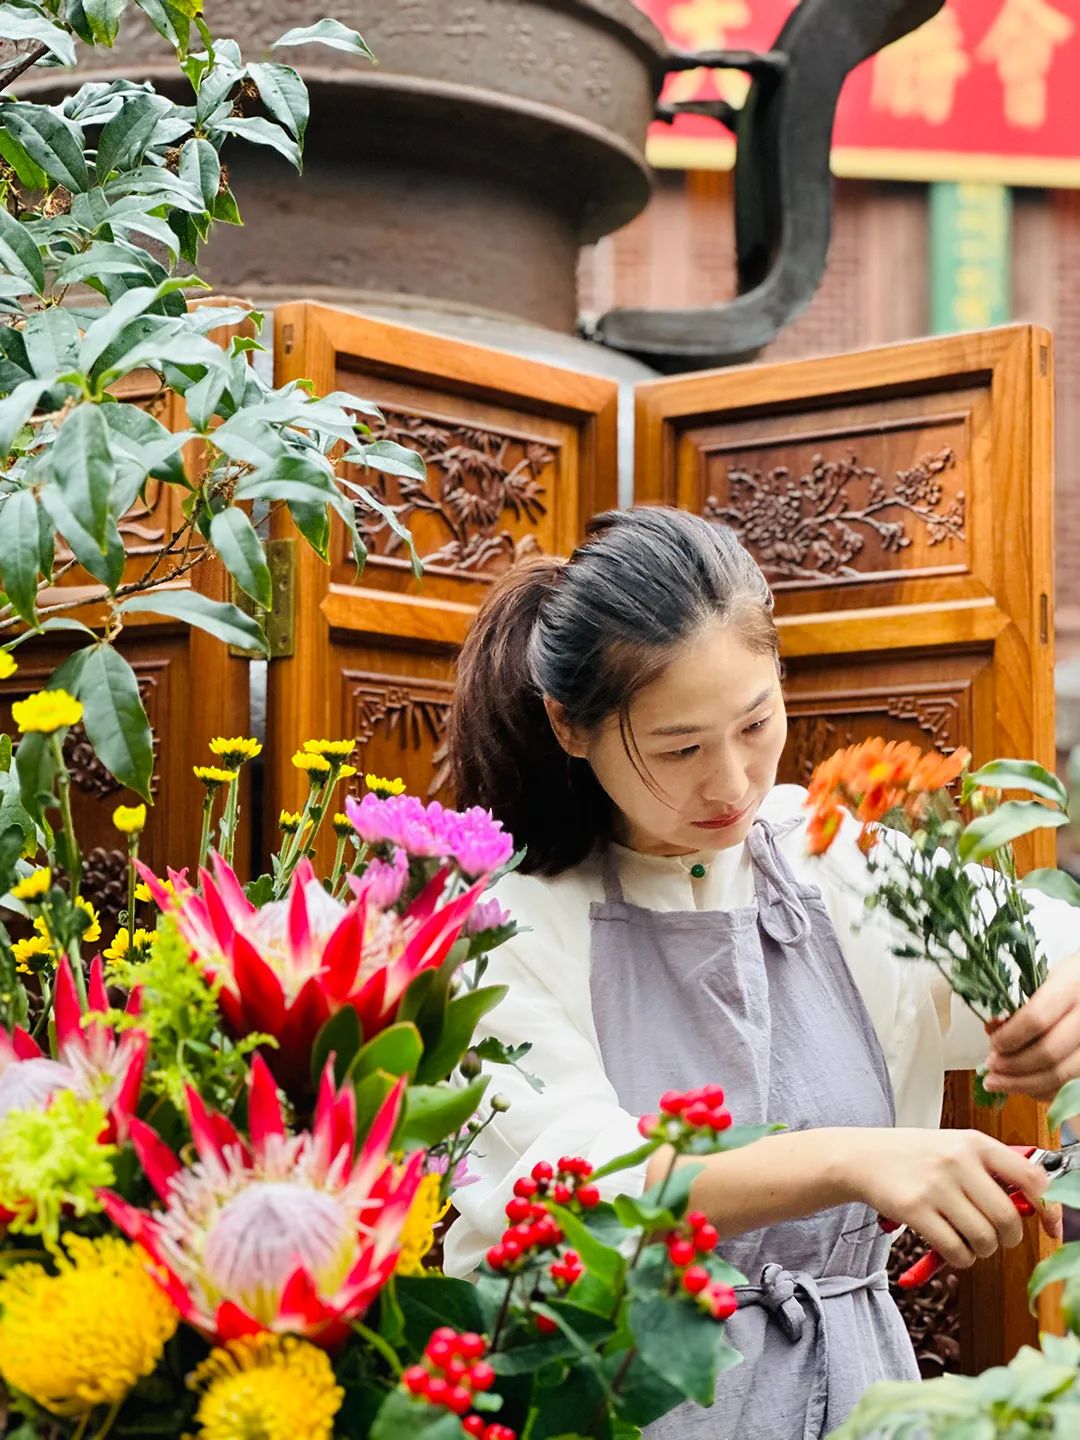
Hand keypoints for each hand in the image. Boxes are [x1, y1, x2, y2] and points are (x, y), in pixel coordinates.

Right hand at [834, 1128, 1060, 1269]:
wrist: (863, 1156)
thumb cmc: (916, 1156)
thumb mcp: (955, 1147)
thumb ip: (992, 1171)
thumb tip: (1036, 1207)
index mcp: (975, 1142)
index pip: (1031, 1176)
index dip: (1048, 1207)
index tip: (1049, 1226)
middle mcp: (958, 1160)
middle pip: (1007, 1218)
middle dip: (1007, 1239)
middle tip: (996, 1238)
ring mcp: (935, 1185)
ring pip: (984, 1239)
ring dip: (982, 1251)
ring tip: (969, 1241)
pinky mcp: (914, 1209)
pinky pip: (956, 1250)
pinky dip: (960, 1258)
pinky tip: (951, 1248)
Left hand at [984, 954, 1079, 1099]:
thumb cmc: (1069, 982)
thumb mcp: (1044, 979)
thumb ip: (1019, 1003)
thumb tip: (992, 1028)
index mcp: (1071, 986)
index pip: (1036, 1019)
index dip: (1010, 1037)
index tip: (994, 1044)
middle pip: (1048, 1053)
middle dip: (1013, 1066)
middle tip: (991, 1067)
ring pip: (1061, 1076)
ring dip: (1024, 1085)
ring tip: (998, 1082)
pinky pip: (1071, 1086)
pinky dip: (1044, 1091)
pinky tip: (1024, 1086)